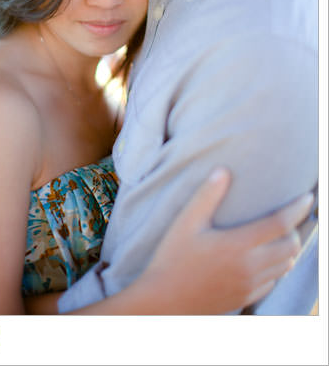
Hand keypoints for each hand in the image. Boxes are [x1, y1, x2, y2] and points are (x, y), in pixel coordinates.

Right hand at [135, 167, 312, 313]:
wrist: (165, 299)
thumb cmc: (172, 258)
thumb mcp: (185, 223)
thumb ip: (206, 196)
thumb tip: (223, 171)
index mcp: (237, 244)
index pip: (280, 224)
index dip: (297, 209)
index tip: (307, 198)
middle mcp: (250, 266)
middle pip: (290, 247)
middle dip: (294, 231)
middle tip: (287, 219)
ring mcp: (249, 285)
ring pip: (285, 266)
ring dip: (288, 251)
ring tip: (279, 238)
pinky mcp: (245, 297)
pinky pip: (272, 283)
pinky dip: (276, 269)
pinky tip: (262, 262)